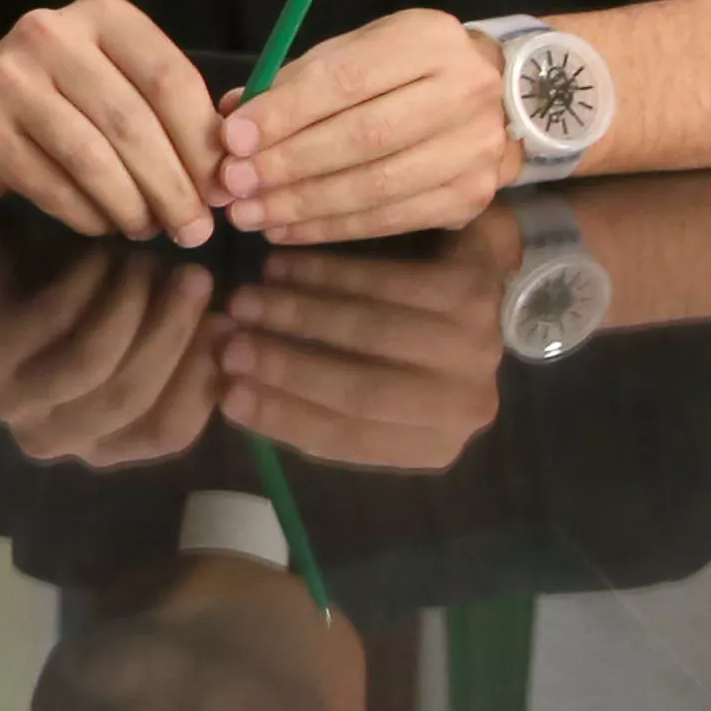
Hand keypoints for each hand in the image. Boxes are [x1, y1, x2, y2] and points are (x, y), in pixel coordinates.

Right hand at [0, 0, 224, 245]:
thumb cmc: (59, 95)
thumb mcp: (115, 75)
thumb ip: (168, 109)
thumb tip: (226, 174)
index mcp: (102, 14)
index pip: (170, 80)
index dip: (204, 143)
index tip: (223, 188)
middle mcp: (52, 35)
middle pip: (134, 124)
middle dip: (174, 188)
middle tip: (196, 229)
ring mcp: (9, 78)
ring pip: (93, 160)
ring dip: (133, 208)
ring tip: (149, 229)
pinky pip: (52, 187)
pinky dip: (88, 216)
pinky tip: (103, 223)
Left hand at [0, 227, 221, 468]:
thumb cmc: (72, 298)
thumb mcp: (137, 327)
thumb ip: (181, 345)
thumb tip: (231, 336)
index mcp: (98, 445)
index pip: (167, 433)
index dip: (203, 379)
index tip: (230, 323)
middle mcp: (52, 440)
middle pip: (131, 399)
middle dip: (174, 333)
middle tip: (198, 277)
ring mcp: (11, 404)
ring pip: (94, 364)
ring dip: (133, 305)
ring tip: (148, 260)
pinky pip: (55, 322)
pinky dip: (89, 283)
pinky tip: (103, 253)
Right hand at [215, 220, 519, 470]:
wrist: (485, 283)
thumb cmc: (405, 346)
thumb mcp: (365, 384)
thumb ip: (310, 395)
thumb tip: (228, 387)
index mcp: (434, 443)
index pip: (349, 438)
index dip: (283, 417)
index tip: (225, 395)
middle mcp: (466, 404)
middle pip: (361, 391)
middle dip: (285, 367)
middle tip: (227, 344)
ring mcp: (476, 348)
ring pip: (370, 334)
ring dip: (296, 316)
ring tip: (244, 301)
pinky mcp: (472, 292)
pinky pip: (384, 284)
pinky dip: (324, 274)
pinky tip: (280, 267)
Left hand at [220, 8, 523, 241]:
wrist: (498, 96)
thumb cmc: (404, 69)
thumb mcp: (355, 52)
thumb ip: (295, 81)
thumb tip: (231, 116)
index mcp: (427, 41)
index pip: (345, 80)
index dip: (285, 113)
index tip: (233, 139)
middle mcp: (462, 92)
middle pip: (363, 137)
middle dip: (288, 165)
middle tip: (233, 184)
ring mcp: (475, 149)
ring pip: (378, 185)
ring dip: (303, 205)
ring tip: (249, 213)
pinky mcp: (472, 196)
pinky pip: (393, 219)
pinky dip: (333, 228)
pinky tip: (288, 229)